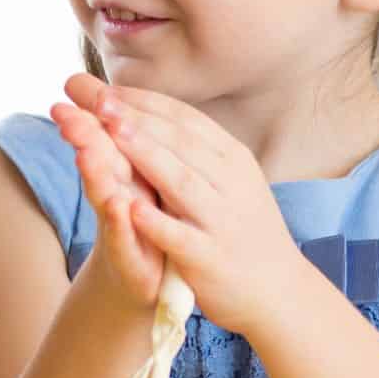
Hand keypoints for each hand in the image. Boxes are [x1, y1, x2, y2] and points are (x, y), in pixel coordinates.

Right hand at [50, 89, 161, 310]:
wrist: (149, 282)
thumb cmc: (143, 224)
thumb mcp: (134, 179)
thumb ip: (120, 141)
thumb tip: (109, 93)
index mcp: (124, 171)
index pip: (105, 135)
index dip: (91, 111)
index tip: (73, 83)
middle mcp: (115, 195)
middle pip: (97, 160)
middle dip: (82, 135)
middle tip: (62, 112)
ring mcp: (121, 228)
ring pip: (106, 196)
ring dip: (95, 173)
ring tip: (85, 151)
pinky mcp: (132, 259)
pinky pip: (126, 239)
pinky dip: (122, 222)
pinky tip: (120, 205)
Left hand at [62, 74, 300, 335]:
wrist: (278, 290)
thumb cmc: (242, 227)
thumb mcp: (228, 178)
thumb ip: (193, 148)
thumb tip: (147, 109)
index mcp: (232, 157)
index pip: (184, 120)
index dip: (145, 102)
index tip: (106, 87)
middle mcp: (230, 182)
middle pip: (179, 143)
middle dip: (138, 119)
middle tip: (99, 99)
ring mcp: (222, 220)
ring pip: (180, 181)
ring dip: (146, 155)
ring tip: (112, 132)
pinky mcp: (211, 257)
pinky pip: (181, 236)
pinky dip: (157, 222)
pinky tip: (131, 209)